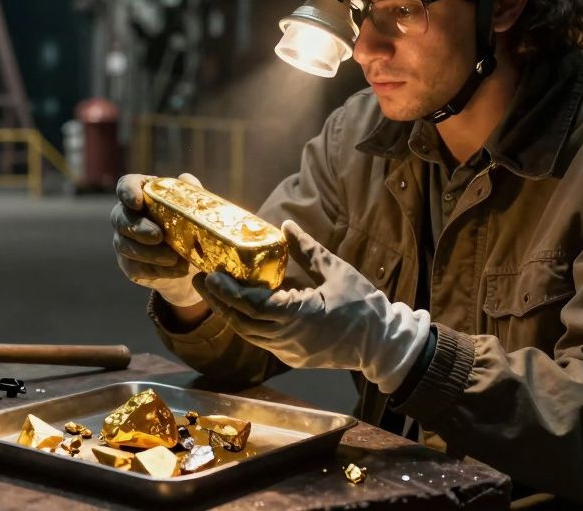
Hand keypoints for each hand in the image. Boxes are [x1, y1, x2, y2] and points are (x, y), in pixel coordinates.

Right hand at [111, 173, 203, 306]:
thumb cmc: (189, 225)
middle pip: (120, 218)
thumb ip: (191, 192)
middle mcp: (126, 215)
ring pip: (125, 246)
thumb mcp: (195, 208)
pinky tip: (176, 270)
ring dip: (148, 253)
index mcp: (141, 194)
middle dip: (138, 228)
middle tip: (158, 236)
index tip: (138, 202)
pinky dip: (156, 270)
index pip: (125, 185)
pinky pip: (135, 268)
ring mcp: (124, 241)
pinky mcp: (129, 264)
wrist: (191, 261)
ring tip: (173, 258)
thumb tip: (186, 179)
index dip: (128, 192)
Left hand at [193, 221, 430, 392]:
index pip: (253, 307)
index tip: (211, 275)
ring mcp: (289, 351)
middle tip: (199, 279)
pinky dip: (244, 323)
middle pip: (242, 322)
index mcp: (301, 316)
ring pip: (248, 334)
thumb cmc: (364, 305)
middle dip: (218, 301)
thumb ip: (308, 250)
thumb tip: (285, 226)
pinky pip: (260, 339)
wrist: (383, 345)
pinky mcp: (291, 356)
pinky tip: (235, 306)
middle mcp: (289, 338)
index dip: (229, 292)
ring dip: (228, 313)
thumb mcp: (337, 270)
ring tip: (211, 291)